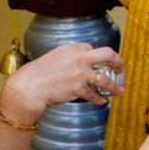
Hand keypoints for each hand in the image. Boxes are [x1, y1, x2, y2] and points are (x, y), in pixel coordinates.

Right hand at [0, 43, 124, 123]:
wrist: (28, 87)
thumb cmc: (36, 75)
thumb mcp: (52, 58)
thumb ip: (67, 58)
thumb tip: (77, 65)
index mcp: (69, 48)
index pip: (90, 47)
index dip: (97, 55)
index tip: (102, 61)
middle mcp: (77, 58)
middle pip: (107, 54)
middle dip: (117, 61)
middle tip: (120, 68)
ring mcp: (79, 73)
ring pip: (105, 79)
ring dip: (114, 86)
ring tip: (119, 91)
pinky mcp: (78, 88)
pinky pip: (94, 94)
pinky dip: (99, 99)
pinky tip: (102, 101)